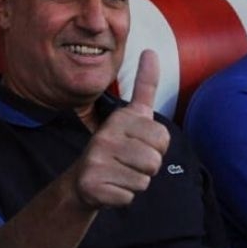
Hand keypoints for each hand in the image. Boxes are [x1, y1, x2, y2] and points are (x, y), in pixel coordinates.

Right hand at [73, 50, 170, 208]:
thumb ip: (144, 86)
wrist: (83, 181)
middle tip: (128, 162)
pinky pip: (130, 196)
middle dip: (148, 167)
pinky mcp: (93, 183)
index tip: (137, 141)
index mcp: (120, 118)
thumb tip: (151, 51)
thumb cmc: (115, 147)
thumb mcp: (130, 116)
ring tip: (119, 173)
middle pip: (155, 160)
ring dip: (136, 182)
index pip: (162, 137)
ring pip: (144, 179)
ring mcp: (97, 159)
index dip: (157, 146)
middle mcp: (106, 135)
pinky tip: (110, 187)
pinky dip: (124, 197)